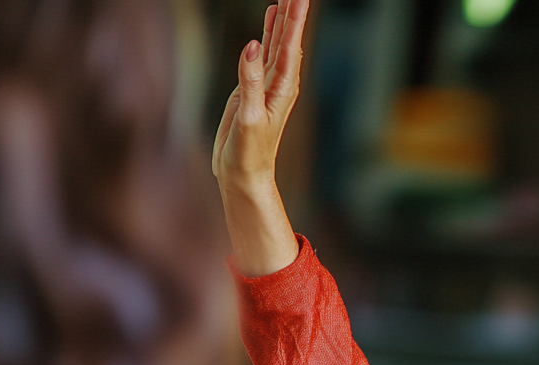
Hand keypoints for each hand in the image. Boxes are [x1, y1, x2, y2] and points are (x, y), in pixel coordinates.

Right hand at [212, 0, 310, 275]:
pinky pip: (266, 52)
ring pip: (278, 42)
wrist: (244, 174)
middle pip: (289, 38)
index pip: (290, 44)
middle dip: (293, 13)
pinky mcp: (256, 87)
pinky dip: (269, 33)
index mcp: (282, 87)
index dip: (294, 19)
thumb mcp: (247, 118)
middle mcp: (280, 82)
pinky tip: (270, 20)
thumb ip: (249, 81)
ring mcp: (269, 83)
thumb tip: (251, 46)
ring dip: (283, 20)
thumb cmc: (248, 153)